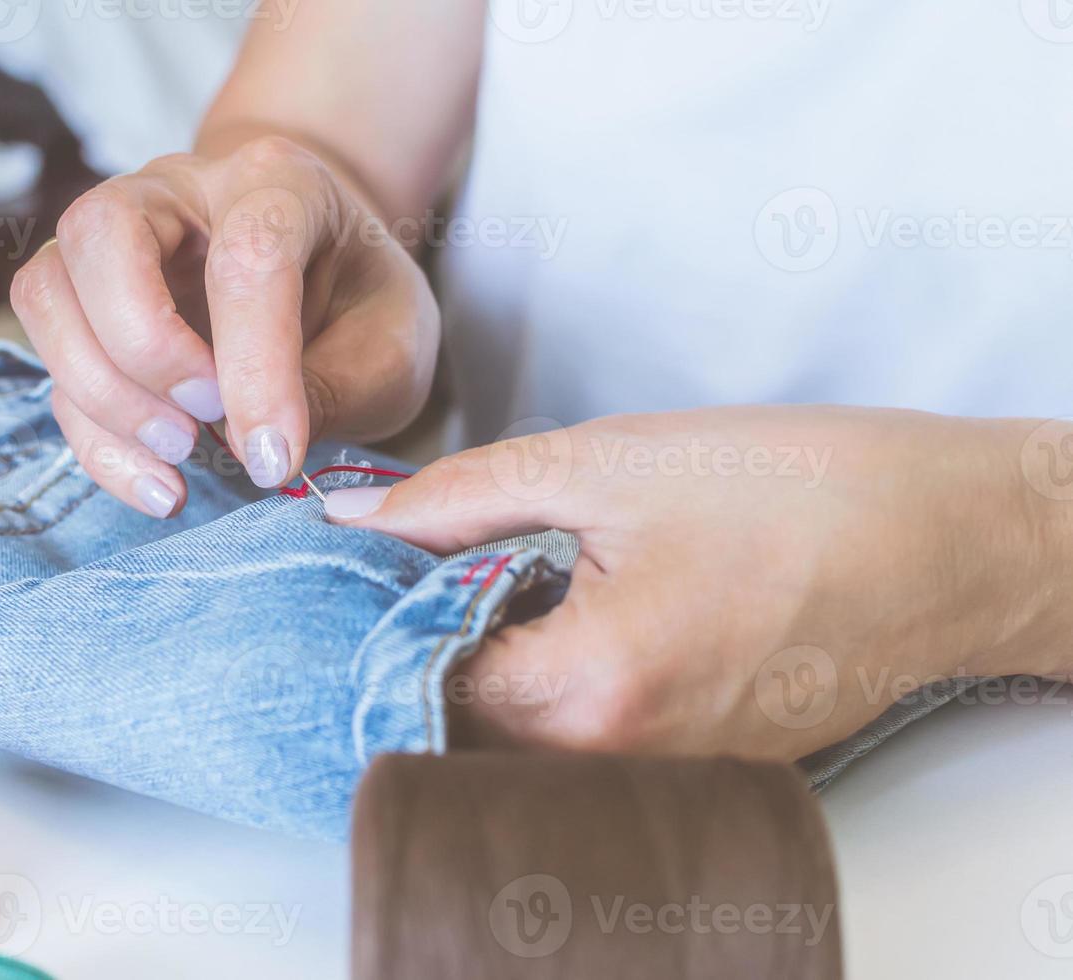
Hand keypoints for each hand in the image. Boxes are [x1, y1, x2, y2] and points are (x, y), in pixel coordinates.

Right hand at [11, 137, 438, 517]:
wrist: (322, 264)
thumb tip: (248, 447)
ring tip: (182, 454)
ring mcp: (112, 243)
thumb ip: (335, 388)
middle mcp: (174, 192)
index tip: (273, 455)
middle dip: (145, 349)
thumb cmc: (360, 298)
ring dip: (103, 393)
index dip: (254, 364)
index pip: (246, 254)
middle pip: (101, 234)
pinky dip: (96, 438)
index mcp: (276, 181)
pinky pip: (51, 367)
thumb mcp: (392, 344)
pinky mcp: (81, 305)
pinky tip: (158, 484)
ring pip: (46, 292)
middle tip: (206, 424)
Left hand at [325, 407, 1072, 758]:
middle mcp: (621, 761)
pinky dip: (548, 692)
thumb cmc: (793, 488)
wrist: (946, 538)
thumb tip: (357, 525)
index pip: (421, 682)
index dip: (374, 622)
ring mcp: (665, 776)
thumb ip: (462, 499)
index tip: (354, 573)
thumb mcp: (607, 464)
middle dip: (419, 650)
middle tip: (407, 573)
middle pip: (461, 727)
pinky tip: (557, 622)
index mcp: (591, 687)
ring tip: (480, 588)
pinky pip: (585, 746)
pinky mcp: (698, 766)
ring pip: (518, 743)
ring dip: (482, 672)